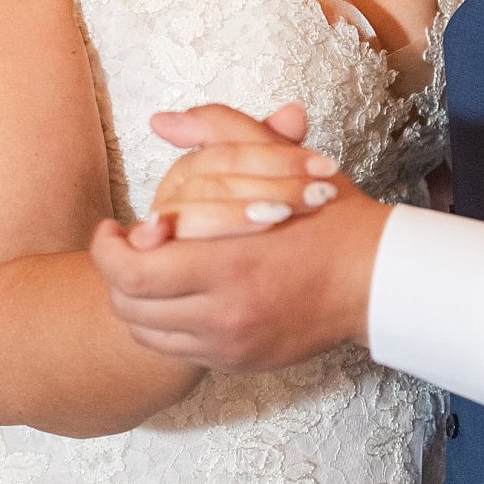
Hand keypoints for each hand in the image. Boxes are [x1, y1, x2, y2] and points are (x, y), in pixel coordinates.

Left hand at [91, 105, 391, 370]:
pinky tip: (181, 293)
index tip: (114, 227)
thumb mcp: (279, 160)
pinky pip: (177, 351)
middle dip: (117, 274)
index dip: (108, 249)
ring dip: (137, 301)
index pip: (132, 271)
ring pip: (147, 334)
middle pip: (129, 307)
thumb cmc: (329, 216)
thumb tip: (161, 120)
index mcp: (228, 263)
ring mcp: (230, 345)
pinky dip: (166, 324)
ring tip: (152, 269)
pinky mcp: (239, 362)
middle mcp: (224, 314)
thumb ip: (219, 130)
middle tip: (127, 247)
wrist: (375, 277)